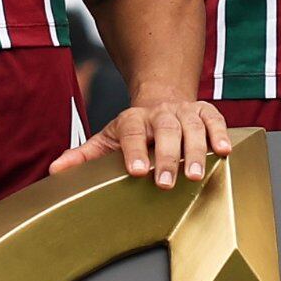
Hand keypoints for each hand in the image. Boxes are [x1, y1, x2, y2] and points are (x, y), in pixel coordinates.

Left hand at [54, 97, 229, 187]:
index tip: (136, 172)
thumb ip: (83, 155)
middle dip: (166, 156)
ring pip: (192, 127)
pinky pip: (215, 120)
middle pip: (164, 130)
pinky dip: (221, 134)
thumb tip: (55, 171)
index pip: (131, 132)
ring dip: (195, 151)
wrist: (162, 98)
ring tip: (195, 175)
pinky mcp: (206, 112)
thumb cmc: (134, 129)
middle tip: (166, 182)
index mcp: (132, 119)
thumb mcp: (107, 139)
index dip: (134, 151)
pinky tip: (225, 151)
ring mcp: (184, 112)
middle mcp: (159, 113)